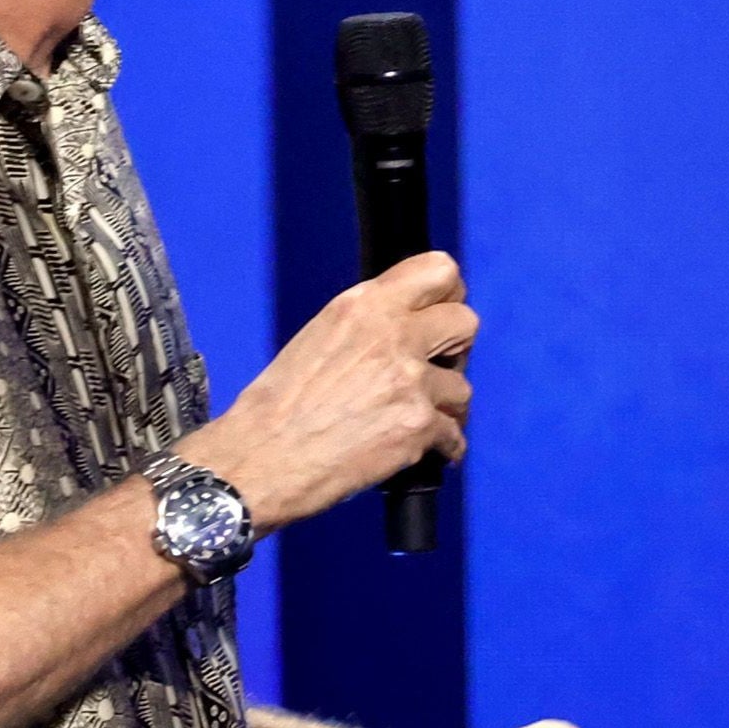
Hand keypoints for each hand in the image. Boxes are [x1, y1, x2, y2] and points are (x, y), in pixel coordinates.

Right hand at [189, 257, 478, 528]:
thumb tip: (409, 328)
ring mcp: (409, 380)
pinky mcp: (418, 425)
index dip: (451, 295)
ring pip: (463, 387)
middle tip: (437, 369)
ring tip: (418, 420)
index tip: (444, 316)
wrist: (261, 457)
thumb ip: (370, 325)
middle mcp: (392, 335)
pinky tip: (427, 450)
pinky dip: (444, 446)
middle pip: (466, 322)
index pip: (439, 270)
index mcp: (364, 305)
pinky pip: (455, 434)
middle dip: (457, 349)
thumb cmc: (279, 405)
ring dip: (446, 407)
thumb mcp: (320, 337)